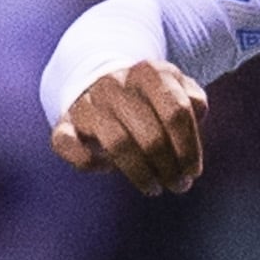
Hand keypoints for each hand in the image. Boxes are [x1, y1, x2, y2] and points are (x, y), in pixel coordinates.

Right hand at [51, 60, 211, 193]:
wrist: (100, 83)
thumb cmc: (149, 97)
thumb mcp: (177, 90)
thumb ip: (193, 100)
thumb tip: (196, 112)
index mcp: (148, 72)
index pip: (176, 112)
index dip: (189, 149)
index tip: (193, 172)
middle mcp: (113, 83)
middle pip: (150, 135)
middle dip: (169, 168)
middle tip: (178, 186)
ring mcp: (86, 102)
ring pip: (117, 143)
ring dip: (140, 173)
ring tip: (154, 187)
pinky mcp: (63, 122)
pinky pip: (68, 145)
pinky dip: (90, 162)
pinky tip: (107, 167)